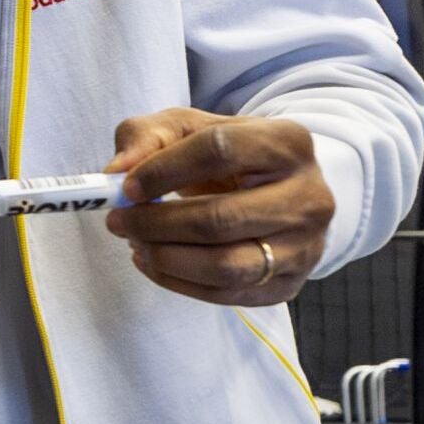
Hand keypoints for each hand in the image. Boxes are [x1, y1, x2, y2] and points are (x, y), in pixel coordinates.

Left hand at [99, 108, 335, 306]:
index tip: (126, 185)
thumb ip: (148, 137)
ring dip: (166, 258)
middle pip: (220, 218)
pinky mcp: (289, 284)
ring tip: (135, 242)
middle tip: (119, 220)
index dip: (165, 169)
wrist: (280, 191)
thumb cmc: (230, 156)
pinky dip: (178, 282)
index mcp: (287, 143)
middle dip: (157, 222)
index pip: (219, 151)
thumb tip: (115, 171)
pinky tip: (152, 262)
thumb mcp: (191, 128)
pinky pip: (226, 295)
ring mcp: (304, 246)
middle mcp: (308, 197)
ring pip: (226, 266)